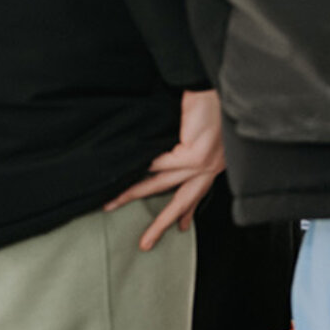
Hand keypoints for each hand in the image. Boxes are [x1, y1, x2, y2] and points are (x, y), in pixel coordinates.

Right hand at [106, 89, 225, 250]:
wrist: (217, 86)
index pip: (195, 194)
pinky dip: (141, 169)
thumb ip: (185, 147)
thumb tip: (163, 154)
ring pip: (161, 185)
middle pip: (180, 201)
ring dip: (133, 194)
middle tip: (145, 243)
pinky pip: (159, 165)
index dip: (185, 212)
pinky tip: (123, 175)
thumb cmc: (212, 103)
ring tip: (112, 203)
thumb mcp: (203, 131)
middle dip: (160, 223)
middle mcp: (210, 166)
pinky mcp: (194, 155)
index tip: (180, 227)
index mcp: (214, 162)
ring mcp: (203, 162)